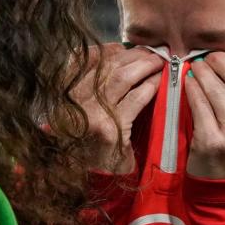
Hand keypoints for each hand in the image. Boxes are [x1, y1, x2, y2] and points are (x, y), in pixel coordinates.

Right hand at [71, 43, 164, 173]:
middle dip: (133, 56)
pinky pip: (135, 99)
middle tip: (152, 52)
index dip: (109, 50)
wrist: (93, 177)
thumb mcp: (83, 108)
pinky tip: (159, 82)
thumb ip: (93, 79)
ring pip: (123, 78)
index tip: (125, 47)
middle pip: (108, 66)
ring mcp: (92, 115)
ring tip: (159, 63)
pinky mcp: (111, 128)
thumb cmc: (91, 141)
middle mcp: (74, 102)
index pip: (87, 60)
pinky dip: (150, 86)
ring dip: (145, 66)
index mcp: (66, 93)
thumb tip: (114, 49)